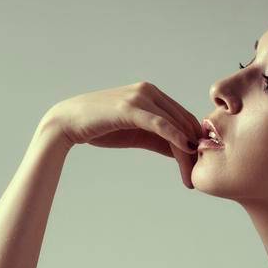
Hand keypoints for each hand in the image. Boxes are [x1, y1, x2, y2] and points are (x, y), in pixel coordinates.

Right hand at [41, 82, 203, 188]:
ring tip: (190, 174)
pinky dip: (176, 137)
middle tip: (197, 176)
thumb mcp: (135, 134)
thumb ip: (158, 138)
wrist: (69, 122)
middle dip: (194, 150)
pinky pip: (160, 124)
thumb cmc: (100, 128)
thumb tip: (181, 150)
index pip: (182, 117)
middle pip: (183, 121)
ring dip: (187, 150)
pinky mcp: (132, 108)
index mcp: (152, 94)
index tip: (199, 165)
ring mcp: (141, 97)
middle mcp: (150, 91)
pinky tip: (186, 150)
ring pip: (175, 125)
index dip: (194, 140)